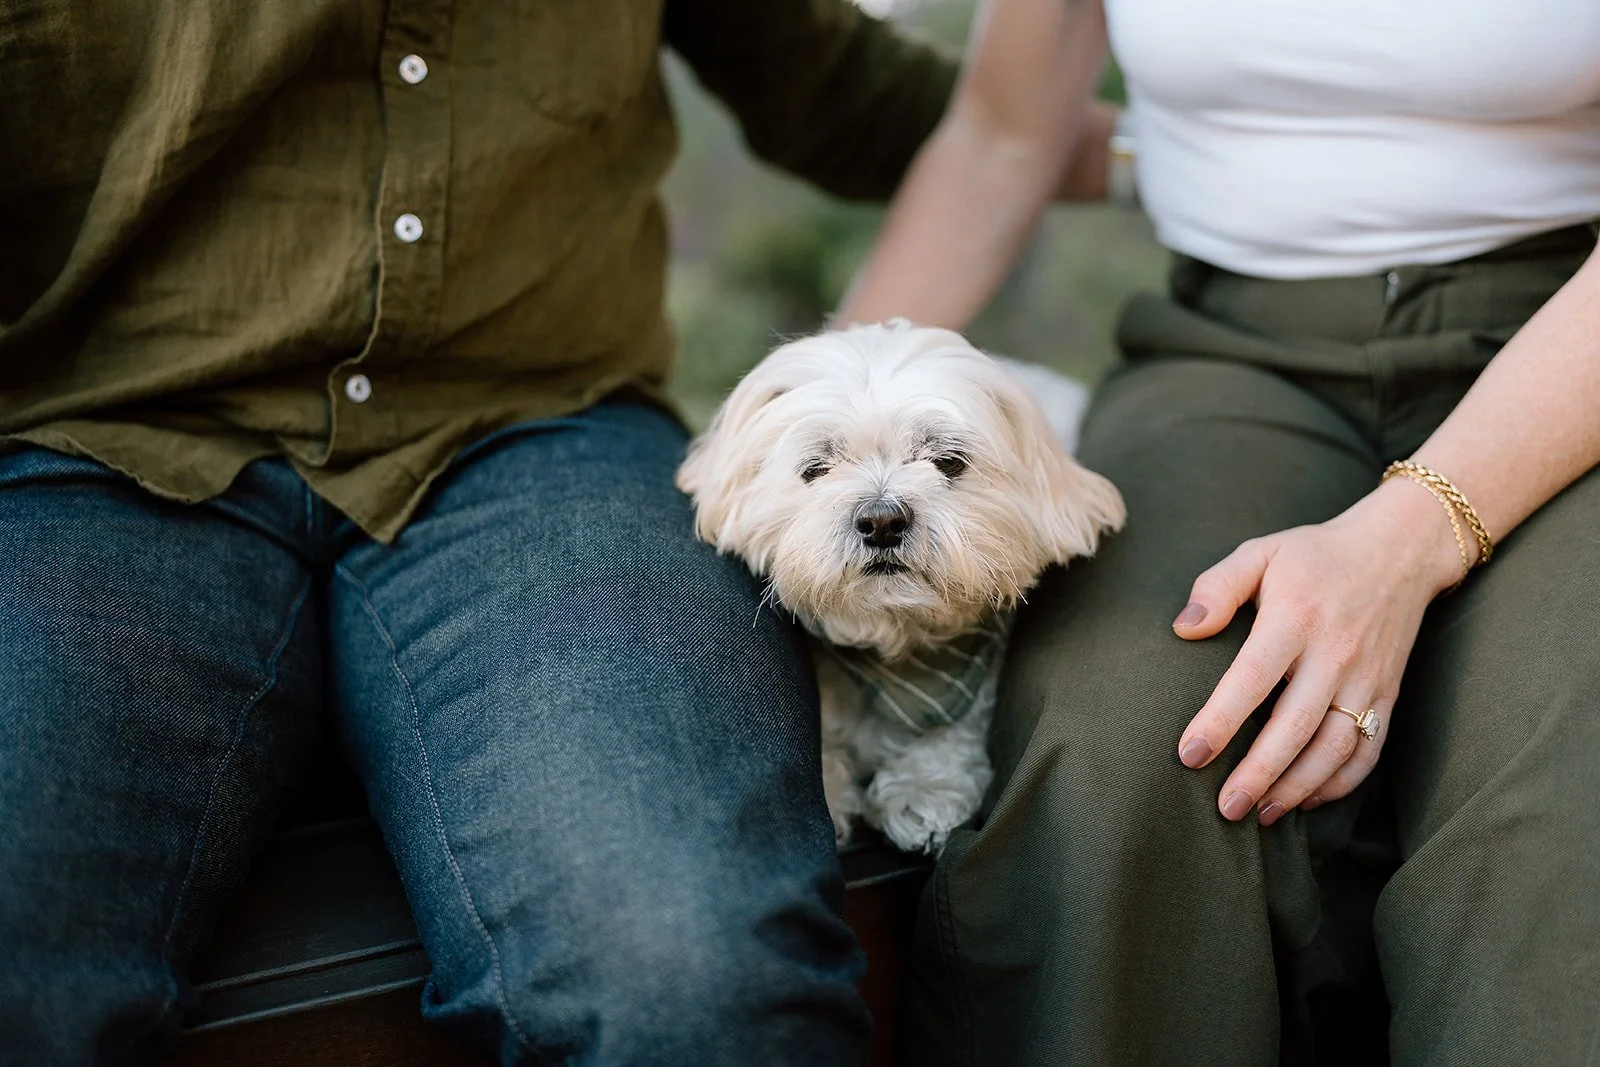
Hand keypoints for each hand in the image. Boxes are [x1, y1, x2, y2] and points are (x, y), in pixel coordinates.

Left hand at [1171, 479, 1466, 824]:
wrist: (1398, 551)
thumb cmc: (1314, 556)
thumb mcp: (1261, 552)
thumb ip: (1218, 587)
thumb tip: (1185, 628)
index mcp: (1295, 618)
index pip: (1254, 678)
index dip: (1221, 721)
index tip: (1190, 755)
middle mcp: (1335, 653)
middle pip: (1296, 726)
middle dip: (1260, 773)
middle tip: (1225, 808)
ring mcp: (1367, 678)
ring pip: (1335, 748)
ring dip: (1298, 788)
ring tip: (1259, 813)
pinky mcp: (1388, 695)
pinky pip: (1369, 750)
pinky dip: (1340, 784)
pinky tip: (1307, 800)